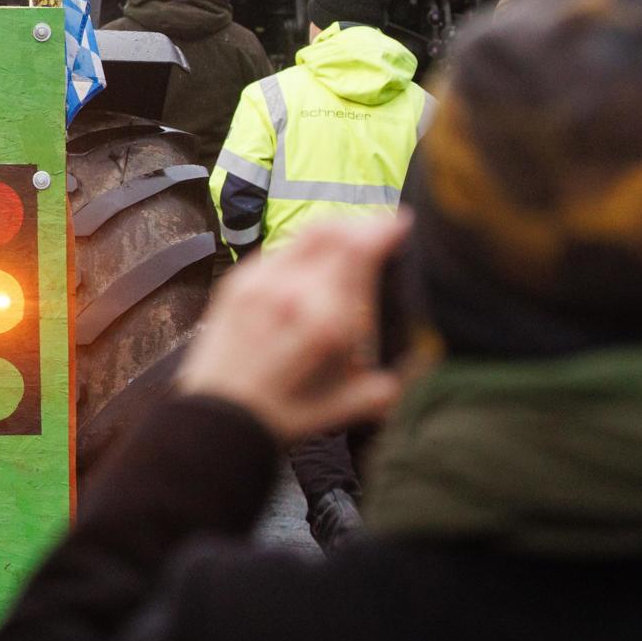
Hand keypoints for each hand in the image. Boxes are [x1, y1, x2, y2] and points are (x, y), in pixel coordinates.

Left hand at [172, 215, 407, 444]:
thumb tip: (424, 366)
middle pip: (336, 231)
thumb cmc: (287, 414)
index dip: (386, 229)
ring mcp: (261, 282)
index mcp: (327, 320)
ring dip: (335, 228)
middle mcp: (293, 292)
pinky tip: (314, 258)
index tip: (404, 223)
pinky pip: (279, 249)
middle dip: (364, 223)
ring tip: (354, 235)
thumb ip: (389, 385)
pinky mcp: (237, 282)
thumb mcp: (348, 405)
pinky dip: (304, 245)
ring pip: (306, 233)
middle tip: (383, 226)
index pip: (361, 250)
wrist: (217, 416)